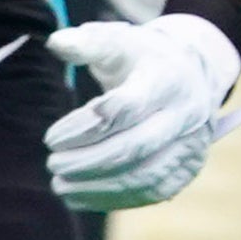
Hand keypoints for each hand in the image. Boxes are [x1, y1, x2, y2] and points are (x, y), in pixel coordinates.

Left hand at [48, 16, 240, 209]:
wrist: (188, 74)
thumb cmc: (141, 58)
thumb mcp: (118, 40)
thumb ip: (87, 42)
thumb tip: (56, 43)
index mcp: (166, 80)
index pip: (125, 107)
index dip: (83, 127)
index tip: (50, 138)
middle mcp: (185, 114)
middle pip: (135, 147)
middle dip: (87, 161)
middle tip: (52, 163)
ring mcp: (190, 144)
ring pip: (145, 176)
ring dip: (97, 186)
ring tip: (58, 184)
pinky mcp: (186, 167)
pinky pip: (152, 191)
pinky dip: (114, 200)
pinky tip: (80, 197)